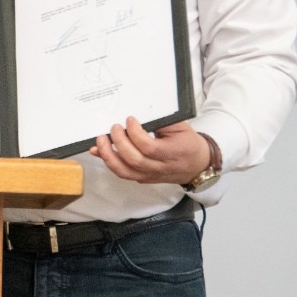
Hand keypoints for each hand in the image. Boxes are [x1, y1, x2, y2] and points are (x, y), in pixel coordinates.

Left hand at [90, 118, 210, 184]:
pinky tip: (99, 151)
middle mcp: (160, 168)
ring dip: (108, 156)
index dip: (135, 133)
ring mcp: (150, 175)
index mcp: (173, 153)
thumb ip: (162, 122)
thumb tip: (135, 117)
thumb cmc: (188, 143)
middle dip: (119, 142)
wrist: (197, 166)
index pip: (148, 147)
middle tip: (114, 127)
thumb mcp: (181, 128)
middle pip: (135, 160)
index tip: (129, 119)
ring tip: (100, 140)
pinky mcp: (143, 178)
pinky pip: (123, 173)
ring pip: (125, 171)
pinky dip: (109, 162)